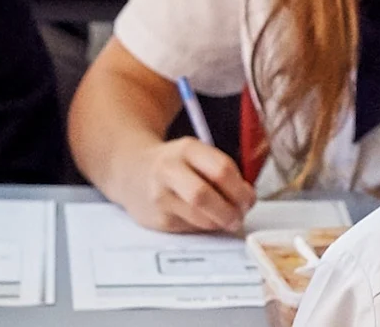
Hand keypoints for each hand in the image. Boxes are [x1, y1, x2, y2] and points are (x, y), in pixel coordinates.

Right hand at [107, 138, 252, 232]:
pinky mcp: (158, 220)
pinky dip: (204, 227)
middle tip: (239, 216)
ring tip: (225, 219)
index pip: (221, 170)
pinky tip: (203, 219)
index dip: (241, 190)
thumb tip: (247, 199)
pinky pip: (191, 228)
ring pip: (199, 218)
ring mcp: (160, 196)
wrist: (131, 170)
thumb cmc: (174, 165)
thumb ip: (222, 171)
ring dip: (220, 222)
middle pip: (204, 196)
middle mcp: (169, 170)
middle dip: (229, 211)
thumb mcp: (196, 154)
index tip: (248, 199)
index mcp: (187, 149)